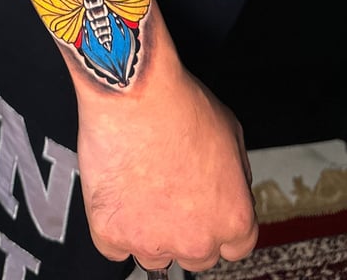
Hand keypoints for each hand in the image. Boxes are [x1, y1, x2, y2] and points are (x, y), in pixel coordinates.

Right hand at [76, 61, 257, 272]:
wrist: (134, 92)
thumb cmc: (178, 104)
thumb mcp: (231, 132)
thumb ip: (235, 174)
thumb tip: (228, 185)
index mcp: (233, 218)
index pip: (233, 246)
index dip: (215, 221)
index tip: (202, 208)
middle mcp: (196, 239)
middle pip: (195, 254)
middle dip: (183, 227)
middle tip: (167, 190)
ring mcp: (152, 240)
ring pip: (153, 254)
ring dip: (147, 228)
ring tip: (138, 184)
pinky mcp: (111, 232)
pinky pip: (113, 246)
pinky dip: (112, 224)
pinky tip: (117, 192)